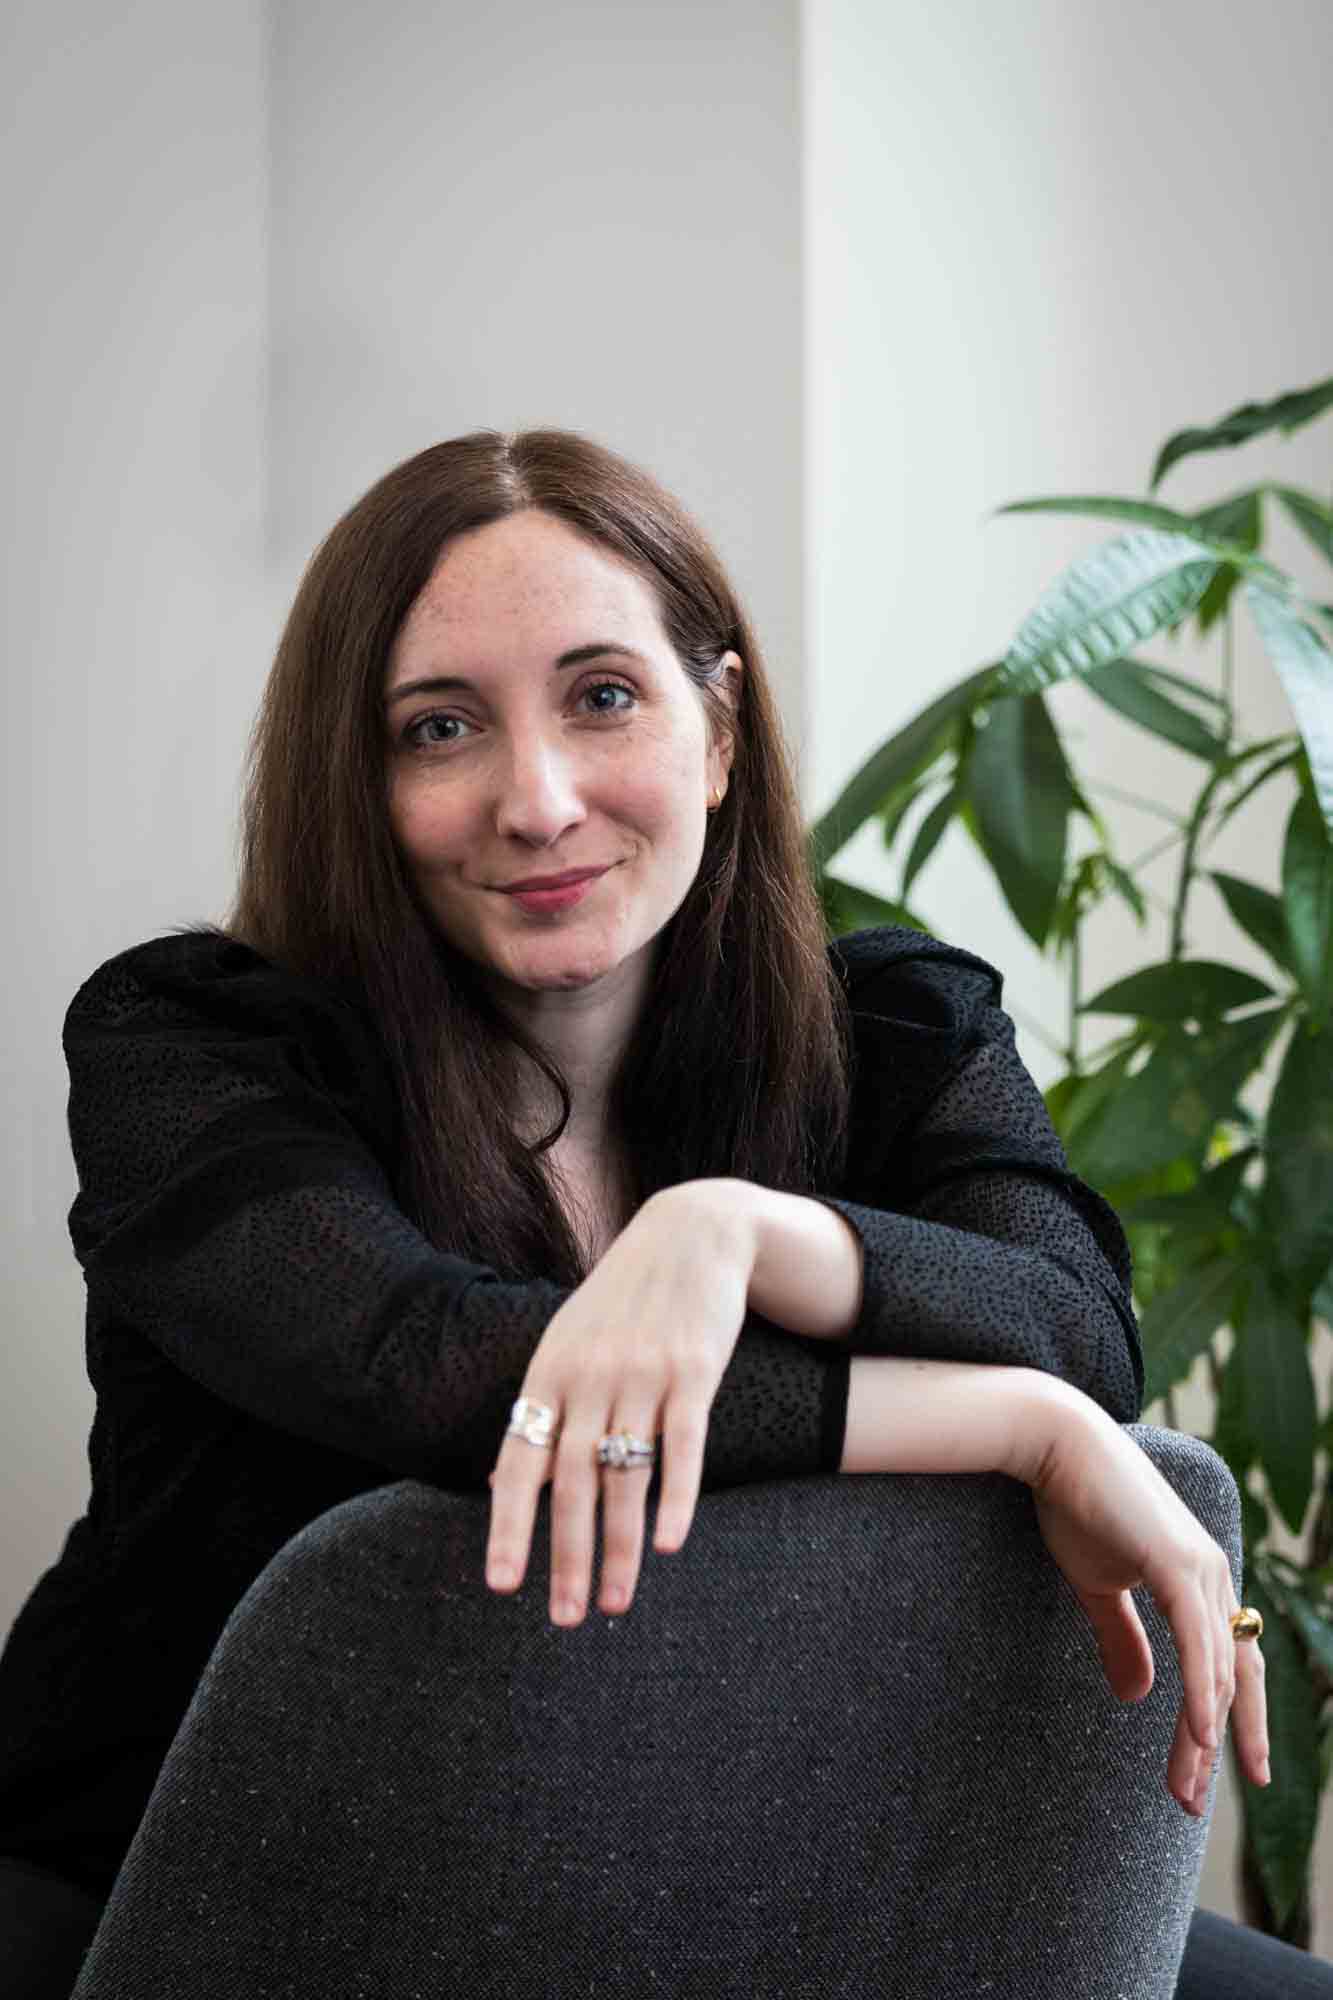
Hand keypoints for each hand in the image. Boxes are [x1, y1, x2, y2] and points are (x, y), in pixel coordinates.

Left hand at [484, 1186, 751, 1625]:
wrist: (691, 1231)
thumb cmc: (626, 1296)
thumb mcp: (569, 1340)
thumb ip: (544, 1407)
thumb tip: (501, 1481)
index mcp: (549, 1374)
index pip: (517, 1463)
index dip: (508, 1526)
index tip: (502, 1584)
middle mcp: (589, 1378)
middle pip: (570, 1484)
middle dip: (566, 1558)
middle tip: (566, 1618)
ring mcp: (641, 1374)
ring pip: (624, 1478)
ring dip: (618, 1548)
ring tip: (614, 1603)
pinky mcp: (693, 1372)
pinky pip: (682, 1448)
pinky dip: (676, 1499)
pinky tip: (669, 1545)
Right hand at [1028, 1400, 1269, 1818]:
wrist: (1054, 1444)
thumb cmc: (1073, 1503)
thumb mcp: (1098, 1584)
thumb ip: (1121, 1637)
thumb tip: (1138, 1694)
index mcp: (1198, 1579)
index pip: (1225, 1662)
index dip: (1227, 1719)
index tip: (1210, 1771)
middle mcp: (1212, 1575)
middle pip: (1232, 1677)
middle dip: (1220, 1745)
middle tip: (1195, 1800)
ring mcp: (1200, 1569)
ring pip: (1217, 1671)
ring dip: (1204, 1736)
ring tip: (1188, 1788)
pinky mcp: (1177, 1564)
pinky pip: (1199, 1645)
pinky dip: (1203, 1695)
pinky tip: (1201, 1736)